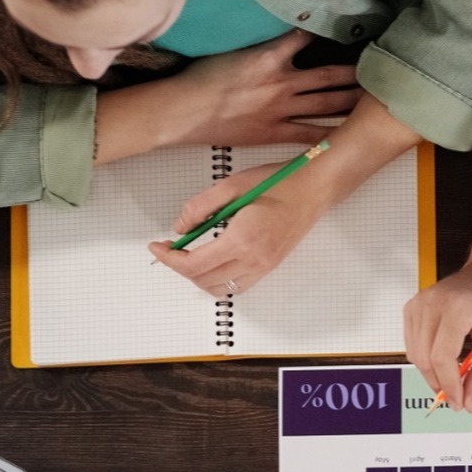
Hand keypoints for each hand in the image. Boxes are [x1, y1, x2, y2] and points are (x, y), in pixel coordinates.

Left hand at [147, 161, 326, 294]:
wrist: (314, 189)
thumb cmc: (279, 182)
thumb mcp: (232, 185)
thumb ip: (200, 206)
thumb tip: (180, 227)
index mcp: (241, 239)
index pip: (193, 264)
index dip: (169, 259)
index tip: (157, 247)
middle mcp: (253, 259)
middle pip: (203, 280)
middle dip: (180, 267)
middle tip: (170, 249)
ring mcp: (263, 266)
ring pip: (220, 289)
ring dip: (199, 277)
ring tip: (190, 256)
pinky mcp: (270, 267)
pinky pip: (237, 286)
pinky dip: (219, 280)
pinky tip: (214, 261)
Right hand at [175, 31, 360, 145]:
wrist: (181, 111)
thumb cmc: (200, 77)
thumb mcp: (232, 48)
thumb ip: (260, 42)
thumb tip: (282, 33)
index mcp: (269, 55)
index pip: (308, 37)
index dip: (331, 33)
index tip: (352, 28)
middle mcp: (281, 82)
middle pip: (330, 75)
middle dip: (356, 72)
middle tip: (380, 68)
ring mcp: (280, 109)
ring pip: (327, 104)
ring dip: (352, 100)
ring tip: (374, 98)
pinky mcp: (274, 132)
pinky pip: (311, 134)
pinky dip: (332, 132)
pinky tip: (351, 132)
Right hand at [404, 265, 471, 413]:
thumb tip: (470, 402)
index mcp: (457, 307)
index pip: (442, 356)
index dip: (449, 385)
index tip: (460, 402)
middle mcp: (432, 302)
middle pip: (425, 358)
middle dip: (440, 384)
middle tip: (459, 397)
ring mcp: (418, 303)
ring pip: (415, 355)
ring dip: (433, 373)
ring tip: (455, 375)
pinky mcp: (411, 307)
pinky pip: (412, 345)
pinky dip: (426, 358)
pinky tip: (445, 357)